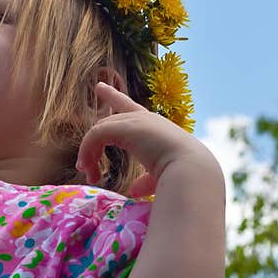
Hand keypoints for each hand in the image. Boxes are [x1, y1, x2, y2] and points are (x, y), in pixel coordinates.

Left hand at [76, 82, 220, 196]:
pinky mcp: (124, 126)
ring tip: (88, 174)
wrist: (193, 171)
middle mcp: (144, 119)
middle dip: (92, 144)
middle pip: (107, 122)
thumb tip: (134, 191)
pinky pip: (95, 135)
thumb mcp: (161, 177)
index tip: (99, 86)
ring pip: (99, 131)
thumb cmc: (182, 176)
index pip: (129, 107)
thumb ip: (146, 180)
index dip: (113, 97)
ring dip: (90, 154)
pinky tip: (87, 168)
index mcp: (155, 127)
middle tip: (85, 167)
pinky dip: (88, 151)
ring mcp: (134, 120)